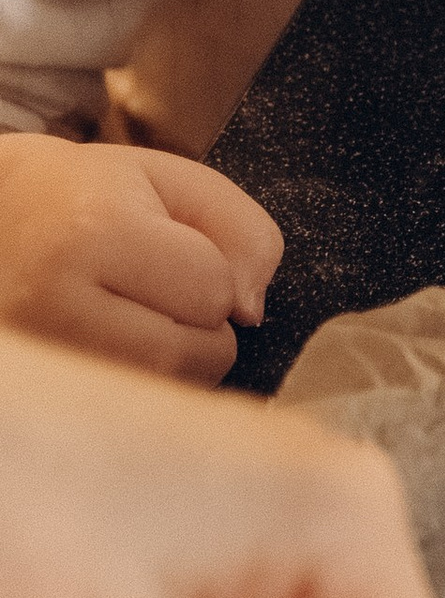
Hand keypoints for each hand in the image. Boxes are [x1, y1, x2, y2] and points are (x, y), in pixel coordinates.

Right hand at [0, 132, 279, 381]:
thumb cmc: (90, 199)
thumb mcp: (173, 183)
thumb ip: (244, 231)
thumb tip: (250, 312)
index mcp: (93, 230)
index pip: (214, 291)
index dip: (212, 273)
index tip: (167, 253)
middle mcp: (55, 299)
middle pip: (196, 354)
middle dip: (201, 327)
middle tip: (152, 291)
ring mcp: (44, 354)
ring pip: (166, 391)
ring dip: (175, 362)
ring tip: (131, 318)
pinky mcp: (42, 388)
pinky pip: (132, 414)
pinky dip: (143, 386)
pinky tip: (112, 347)